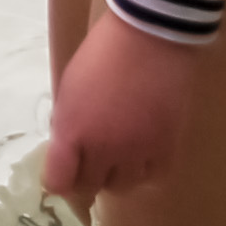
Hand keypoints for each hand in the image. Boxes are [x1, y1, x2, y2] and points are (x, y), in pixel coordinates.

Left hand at [45, 1, 194, 208]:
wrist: (148, 39)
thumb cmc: (100, 55)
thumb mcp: (68, 89)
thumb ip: (67, 126)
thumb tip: (66, 151)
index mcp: (72, 132)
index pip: (58, 181)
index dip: (57, 180)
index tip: (61, 172)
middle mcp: (104, 150)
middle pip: (91, 187)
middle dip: (85, 176)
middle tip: (89, 160)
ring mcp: (139, 152)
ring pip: (124, 186)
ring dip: (117, 175)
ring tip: (117, 154)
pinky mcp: (168, 148)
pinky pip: (154, 177)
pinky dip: (146, 171)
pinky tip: (141, 154)